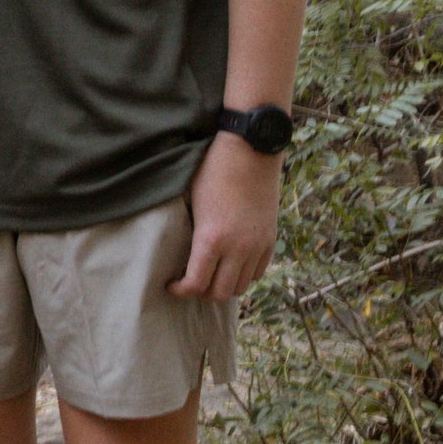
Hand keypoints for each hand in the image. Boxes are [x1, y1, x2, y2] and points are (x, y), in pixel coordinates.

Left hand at [168, 133, 280, 302]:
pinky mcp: (271, 240)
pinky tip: (230, 264)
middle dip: (202, 291)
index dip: (180, 290)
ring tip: (211, 273)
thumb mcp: (190, 201)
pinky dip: (243, 274)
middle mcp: (238, 248)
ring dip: (224, 285)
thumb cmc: (211, 170)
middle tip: (190, 280)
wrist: (250, 150)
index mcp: (211, 239)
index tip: (171, 285)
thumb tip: (178, 254)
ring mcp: (258, 246)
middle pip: (221, 293)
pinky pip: (258, 272)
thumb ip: (189, 233)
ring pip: (242, 286)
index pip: (195, 285)